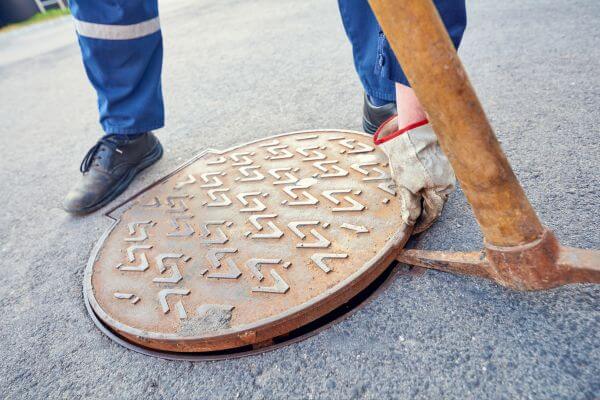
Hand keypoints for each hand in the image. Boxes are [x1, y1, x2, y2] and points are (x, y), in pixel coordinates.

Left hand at [375, 117, 455, 232]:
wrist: (413, 127)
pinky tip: (418, 182)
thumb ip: (409, 204)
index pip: (433, 214)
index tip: (413, 228)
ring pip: (437, 192)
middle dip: (424, 211)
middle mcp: (448, 182)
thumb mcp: (403, 183)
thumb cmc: (407, 154)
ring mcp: (449, 172)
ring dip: (426, 197)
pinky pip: (439, 180)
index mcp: (438, 190)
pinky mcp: (447, 162)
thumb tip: (411, 220)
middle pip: (436, 203)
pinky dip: (429, 185)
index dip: (423, 223)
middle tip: (412, 216)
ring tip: (412, 197)